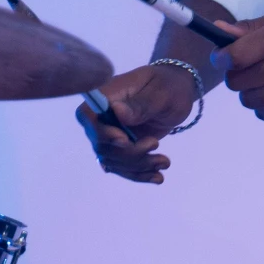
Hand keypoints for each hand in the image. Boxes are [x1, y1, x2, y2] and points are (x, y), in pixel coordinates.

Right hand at [78, 63, 197, 183]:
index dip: (101, 133)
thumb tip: (116, 111)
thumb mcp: (160, 94)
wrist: (176, 94)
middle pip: (102, 145)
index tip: (125, 140)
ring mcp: (110, 134)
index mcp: (107, 96)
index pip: (88, 117)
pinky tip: (157, 177)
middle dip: (129, 154)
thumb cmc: (168, 86)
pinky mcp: (121, 148)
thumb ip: (140, 105)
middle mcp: (102, 117)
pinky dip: (139, 174)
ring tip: (165, 162)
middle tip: (155, 145)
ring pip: (113, 161)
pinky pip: (123, 167)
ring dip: (139, 166)